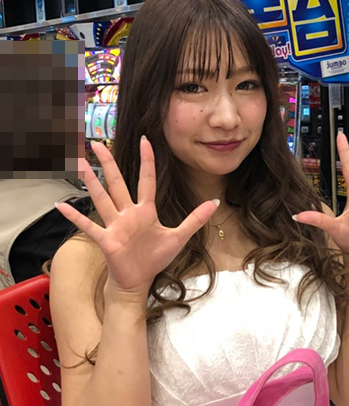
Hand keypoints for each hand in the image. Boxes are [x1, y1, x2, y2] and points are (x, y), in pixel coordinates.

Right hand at [56, 138, 217, 296]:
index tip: (145, 140)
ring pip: (101, 198)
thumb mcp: (179, 237)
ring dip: (91, 182)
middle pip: (117, 182)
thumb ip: (196, 219)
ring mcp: (115, 225)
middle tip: (97, 143)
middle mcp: (128, 213)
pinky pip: (89, 226)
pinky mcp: (106, 240)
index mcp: (145, 210)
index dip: (147, 160)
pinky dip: (75, 217)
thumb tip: (215, 203)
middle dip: (108, 163)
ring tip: (78, 163)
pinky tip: (62, 205)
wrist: (139, 281)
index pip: (146, 180)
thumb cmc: (155, 258)